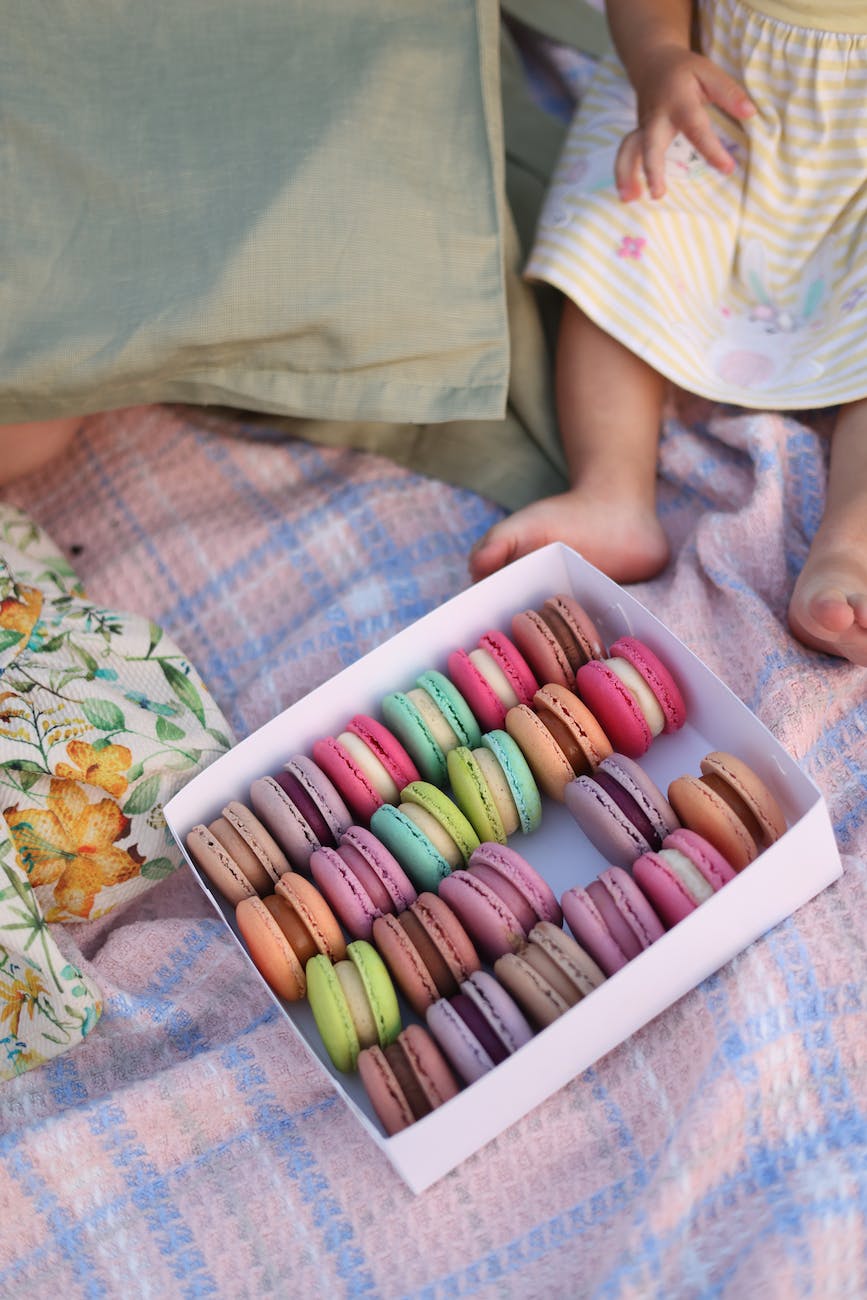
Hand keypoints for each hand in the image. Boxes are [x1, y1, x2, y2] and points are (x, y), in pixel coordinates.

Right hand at [615, 44, 754, 200]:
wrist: (652, 62)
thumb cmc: (685, 71)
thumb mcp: (709, 71)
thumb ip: (729, 92)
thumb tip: (750, 114)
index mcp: (678, 100)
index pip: (696, 128)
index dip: (711, 150)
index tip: (727, 169)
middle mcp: (657, 116)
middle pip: (650, 143)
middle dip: (652, 168)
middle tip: (657, 194)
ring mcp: (643, 127)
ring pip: (629, 150)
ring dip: (626, 174)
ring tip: (629, 199)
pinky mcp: (637, 136)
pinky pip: (626, 155)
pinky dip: (623, 175)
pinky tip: (629, 197)